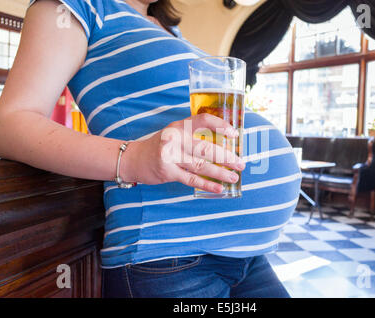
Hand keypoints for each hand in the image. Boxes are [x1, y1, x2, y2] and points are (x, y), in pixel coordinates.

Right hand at [123, 113, 245, 192]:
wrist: (134, 159)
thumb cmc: (160, 146)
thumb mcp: (174, 133)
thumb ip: (193, 135)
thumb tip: (222, 144)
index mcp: (179, 126)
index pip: (203, 120)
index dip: (220, 125)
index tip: (235, 133)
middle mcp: (175, 139)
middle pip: (205, 148)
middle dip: (226, 157)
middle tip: (241, 163)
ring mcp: (170, 156)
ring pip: (201, 165)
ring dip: (220, 172)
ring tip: (234, 176)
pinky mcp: (168, 172)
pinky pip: (191, 179)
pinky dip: (207, 184)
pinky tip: (219, 188)